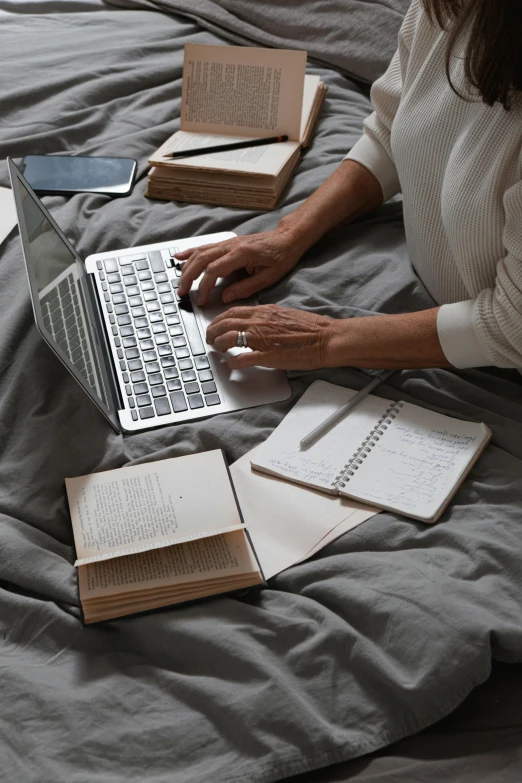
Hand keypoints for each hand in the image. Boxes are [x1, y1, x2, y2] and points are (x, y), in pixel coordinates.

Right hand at [176, 228, 302, 305]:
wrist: (287, 238)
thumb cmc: (281, 257)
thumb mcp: (268, 277)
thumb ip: (245, 288)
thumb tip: (226, 297)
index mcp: (241, 254)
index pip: (214, 270)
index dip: (204, 286)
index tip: (201, 299)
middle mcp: (231, 246)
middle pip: (201, 260)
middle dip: (189, 277)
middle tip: (182, 292)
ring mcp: (228, 243)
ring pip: (200, 252)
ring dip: (187, 267)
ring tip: (179, 282)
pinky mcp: (227, 243)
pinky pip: (205, 246)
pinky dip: (190, 252)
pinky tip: (179, 257)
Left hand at [206, 304, 340, 369]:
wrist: (327, 338)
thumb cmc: (312, 329)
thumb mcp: (284, 315)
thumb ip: (267, 318)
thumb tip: (255, 323)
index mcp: (264, 311)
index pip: (232, 312)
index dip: (219, 320)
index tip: (215, 325)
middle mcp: (259, 322)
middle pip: (225, 324)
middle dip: (212, 331)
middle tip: (209, 339)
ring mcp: (262, 339)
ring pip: (228, 338)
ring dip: (218, 345)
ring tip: (216, 350)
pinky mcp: (268, 356)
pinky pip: (243, 359)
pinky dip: (233, 363)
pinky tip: (232, 365)